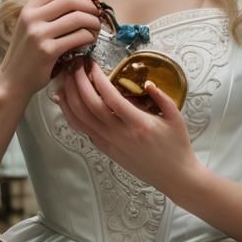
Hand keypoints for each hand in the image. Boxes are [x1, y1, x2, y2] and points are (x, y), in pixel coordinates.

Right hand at [0, 0, 102, 101]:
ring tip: (96, 28)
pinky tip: (89, 41)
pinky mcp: (47, 51)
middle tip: (98, 14)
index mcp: (30, 7)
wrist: (12, 80)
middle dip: (90, 6)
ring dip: (93, 22)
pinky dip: (89, 37)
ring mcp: (39, 34)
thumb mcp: (33, 25)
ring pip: (78, 17)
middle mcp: (32, 17)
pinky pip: (78, 37)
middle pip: (71, 0)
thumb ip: (52, 12)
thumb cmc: (28, 53)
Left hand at [52, 59, 200, 197]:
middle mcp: (120, 134)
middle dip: (78, 83)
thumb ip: (161, 97)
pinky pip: (83, 130)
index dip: (98, 79)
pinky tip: (65, 102)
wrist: (174, 176)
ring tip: (64, 79)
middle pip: (90, 106)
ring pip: (81, 119)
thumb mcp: (176, 117)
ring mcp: (110, 144)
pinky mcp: (106, 150)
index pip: (111, 98)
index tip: (92, 64)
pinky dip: (71, 115)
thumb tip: (147, 82)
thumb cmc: (177, 145)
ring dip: (69, 98)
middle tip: (75, 65)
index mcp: (138, 124)